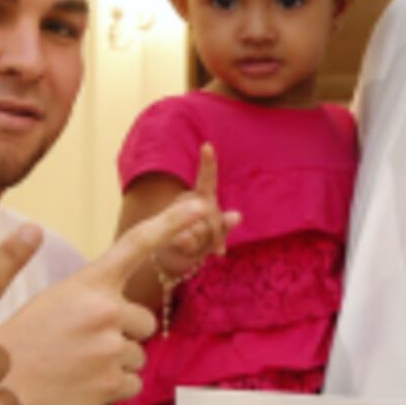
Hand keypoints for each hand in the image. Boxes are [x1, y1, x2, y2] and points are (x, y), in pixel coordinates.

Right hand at [0, 197, 218, 404]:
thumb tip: (121, 304)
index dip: (172, 222)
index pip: (137, 244)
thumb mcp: (54, 300)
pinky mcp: (112, 384)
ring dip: (114, 363)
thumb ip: (93, 296)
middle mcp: (106, 311)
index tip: (198, 207)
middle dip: (122, 334)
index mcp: (89, 284)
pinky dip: (112, 388)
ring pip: (137, 355)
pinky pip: (132, 383)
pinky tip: (81, 385)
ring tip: (75, 365)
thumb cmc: (23, 342)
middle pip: (143, 322)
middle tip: (82, 344)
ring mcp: (111, 349)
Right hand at [152, 144, 238, 280]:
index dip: (208, 163)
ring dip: (204, 243)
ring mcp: (174, 214)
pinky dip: (191, 248)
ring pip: (200, 229)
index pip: (207, 179)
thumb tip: (238, 215)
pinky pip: (187, 240)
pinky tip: (185, 248)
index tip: (208, 145)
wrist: (170, 258)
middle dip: (218, 233)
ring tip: (195, 244)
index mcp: (201, 197)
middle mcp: (187, 201)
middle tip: (216, 247)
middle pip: (211, 214)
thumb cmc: (197, 242)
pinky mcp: (167, 231)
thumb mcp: (215, 235)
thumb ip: (225, 226)